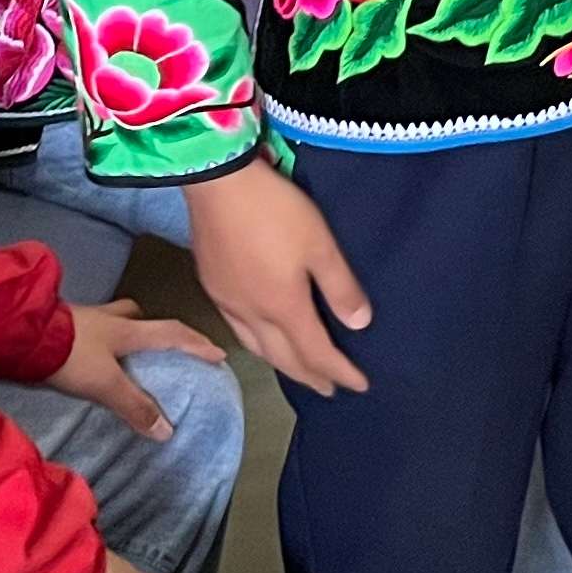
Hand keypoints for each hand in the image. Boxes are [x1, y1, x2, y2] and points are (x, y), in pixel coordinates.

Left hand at [48, 296, 226, 439]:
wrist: (19, 335)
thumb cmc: (69, 354)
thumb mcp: (105, 383)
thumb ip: (134, 405)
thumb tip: (167, 430)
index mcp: (127, 329)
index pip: (171, 333)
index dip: (196, 344)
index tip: (217, 353)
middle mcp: (108, 319)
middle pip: (140, 316)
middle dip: (155, 328)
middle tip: (162, 343)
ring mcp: (83, 319)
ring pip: (113, 318)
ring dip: (124, 329)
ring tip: (123, 350)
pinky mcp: (61, 326)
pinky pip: (90, 329)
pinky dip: (98, 339)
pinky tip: (89, 355)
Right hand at [183, 159, 372, 396]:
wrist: (217, 182)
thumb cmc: (275, 210)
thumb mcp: (320, 244)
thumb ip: (339, 287)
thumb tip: (359, 325)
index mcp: (282, 307)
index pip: (316, 353)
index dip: (340, 372)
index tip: (360, 385)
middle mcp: (252, 314)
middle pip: (283, 358)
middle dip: (309, 376)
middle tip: (329, 390)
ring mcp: (227, 301)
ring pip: (256, 347)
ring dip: (281, 364)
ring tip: (297, 370)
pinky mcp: (211, 284)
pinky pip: (237, 329)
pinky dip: (256, 343)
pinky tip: (258, 333)